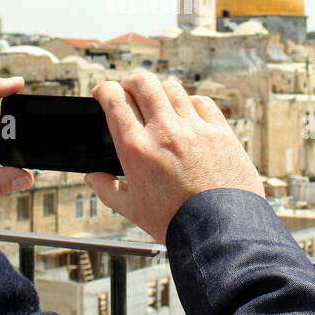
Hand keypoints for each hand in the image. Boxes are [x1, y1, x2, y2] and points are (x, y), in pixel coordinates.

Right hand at [85, 72, 264, 242]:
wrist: (220, 232)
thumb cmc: (176, 223)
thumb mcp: (132, 210)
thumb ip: (107, 189)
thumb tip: (93, 178)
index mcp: (137, 149)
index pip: (114, 99)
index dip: (104, 90)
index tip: (103, 93)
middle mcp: (164, 132)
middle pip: (142, 82)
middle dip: (131, 83)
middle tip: (130, 92)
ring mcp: (194, 129)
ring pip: (172, 88)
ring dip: (160, 92)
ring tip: (159, 105)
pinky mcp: (220, 132)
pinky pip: (202, 102)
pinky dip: (191, 104)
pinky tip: (189, 116)